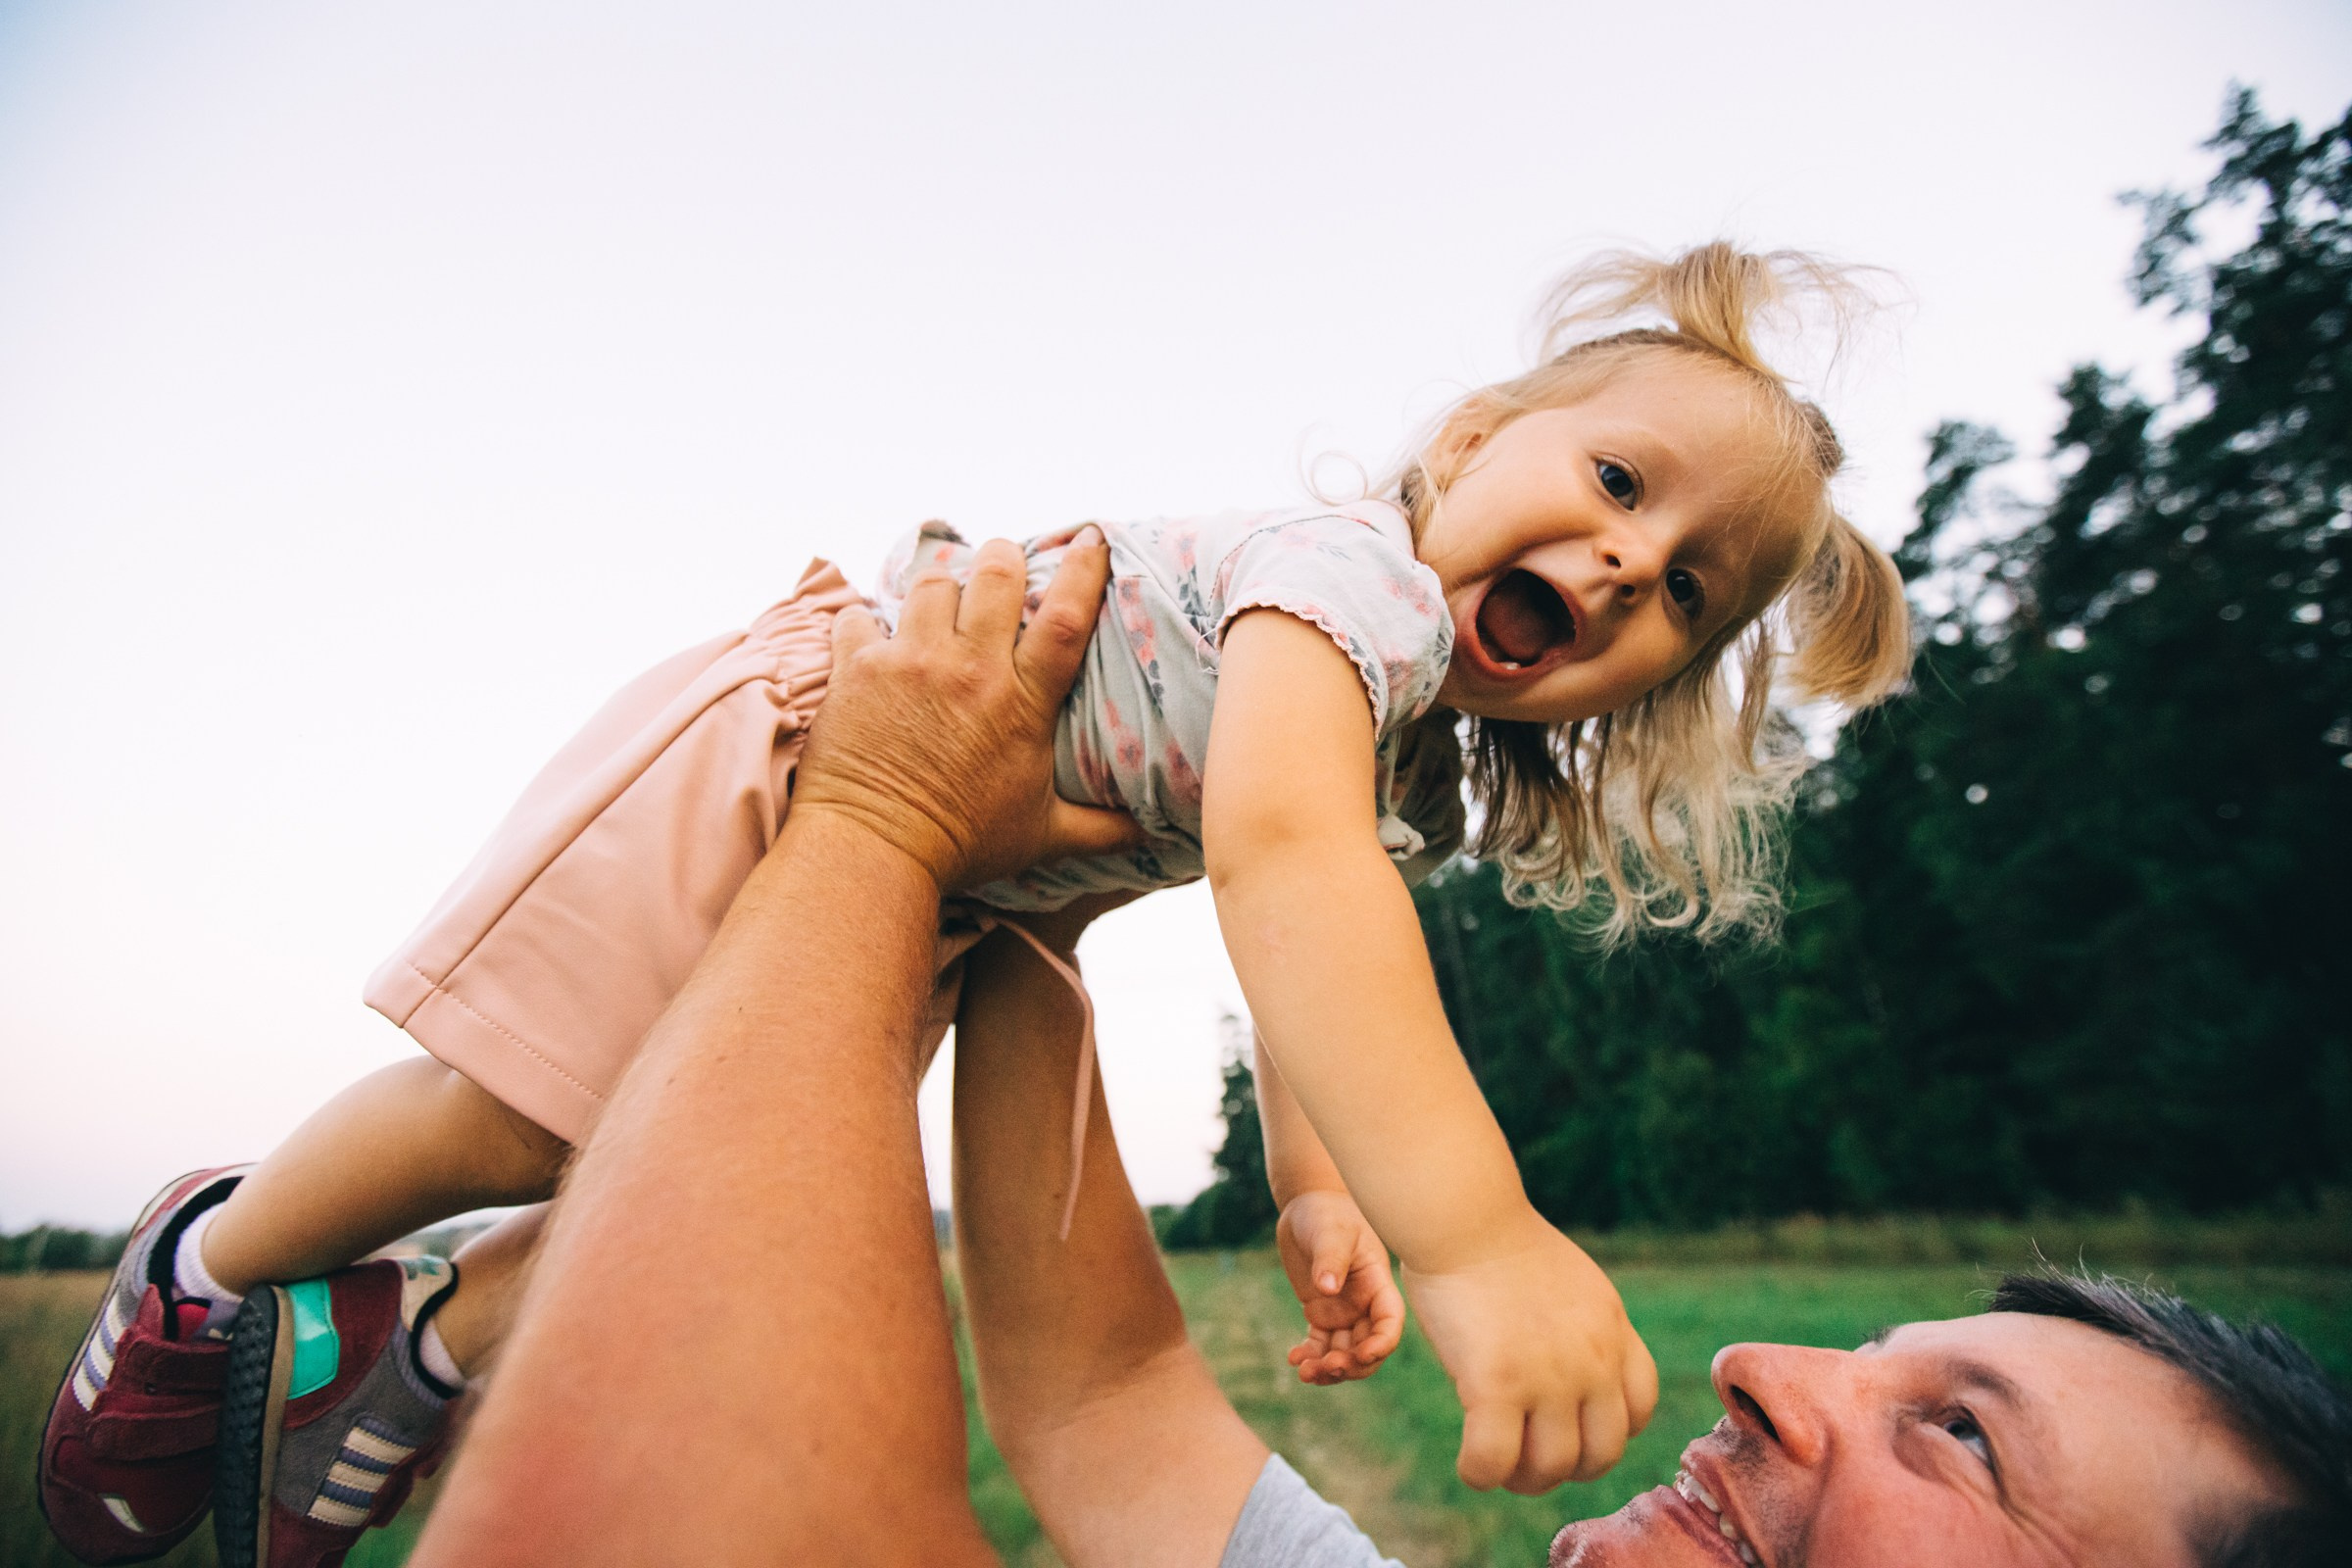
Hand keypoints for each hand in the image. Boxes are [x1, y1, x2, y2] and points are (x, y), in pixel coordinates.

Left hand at [793, 530, 1141, 890]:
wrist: (874, 851)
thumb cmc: (962, 844)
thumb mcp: (1042, 836)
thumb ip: (1100, 828)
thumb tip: (1151, 834)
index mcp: (1021, 701)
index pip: (1065, 617)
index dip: (1084, 569)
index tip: (1092, 538)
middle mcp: (969, 668)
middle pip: (995, 575)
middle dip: (1002, 559)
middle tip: (1002, 567)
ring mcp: (910, 662)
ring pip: (931, 583)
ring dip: (940, 587)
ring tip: (940, 602)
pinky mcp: (857, 669)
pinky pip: (859, 617)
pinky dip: (865, 624)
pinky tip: (871, 640)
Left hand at [1276, 1190, 1404, 1384]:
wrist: (1308, 1208)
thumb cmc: (1328, 1213)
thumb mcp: (1332, 1229)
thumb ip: (1330, 1257)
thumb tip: (1327, 1288)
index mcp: (1378, 1284)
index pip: (1390, 1322)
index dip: (1382, 1343)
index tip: (1362, 1355)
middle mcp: (1365, 1304)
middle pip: (1368, 1347)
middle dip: (1352, 1364)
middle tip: (1326, 1367)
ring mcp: (1343, 1312)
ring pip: (1343, 1352)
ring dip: (1328, 1368)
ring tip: (1304, 1372)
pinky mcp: (1321, 1313)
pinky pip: (1319, 1344)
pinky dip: (1310, 1356)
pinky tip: (1294, 1359)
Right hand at [1401, 1213, 1657, 1493]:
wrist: (1464, 1216)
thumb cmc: (1498, 1241)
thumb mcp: (1571, 1284)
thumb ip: (1581, 1332)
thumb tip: (1563, 1376)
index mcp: (1613, 1330)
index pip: (1640, 1409)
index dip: (1606, 1431)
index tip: (1572, 1429)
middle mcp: (1593, 1360)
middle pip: (1603, 1452)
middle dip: (1569, 1468)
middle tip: (1531, 1460)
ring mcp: (1549, 1377)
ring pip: (1552, 1467)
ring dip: (1524, 1479)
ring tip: (1498, 1466)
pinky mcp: (1497, 1386)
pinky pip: (1494, 1462)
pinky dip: (1481, 1475)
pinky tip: (1470, 1465)